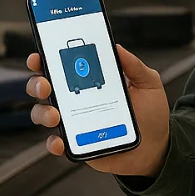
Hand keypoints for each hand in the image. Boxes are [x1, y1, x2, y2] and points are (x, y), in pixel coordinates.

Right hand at [27, 45, 170, 177]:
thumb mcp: (148, 84)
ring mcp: (74, 122)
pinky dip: (53, 142)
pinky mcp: (76, 144)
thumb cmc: (150, 114)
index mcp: (89, 80)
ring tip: (55, 115)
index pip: (60, 65)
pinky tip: (60, 141)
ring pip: (43, 113)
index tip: (40, 55)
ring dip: (43, 112)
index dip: (44, 59)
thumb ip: (134, 66)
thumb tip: (117, 48)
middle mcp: (75, 99)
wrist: (157, 147)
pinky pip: (56, 143)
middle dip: (37, 84)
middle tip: (46, 85)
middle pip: (44, 87)